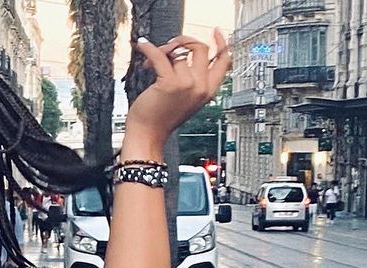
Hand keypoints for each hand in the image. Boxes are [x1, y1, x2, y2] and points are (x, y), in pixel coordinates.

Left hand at [124, 29, 230, 149]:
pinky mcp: (169, 84)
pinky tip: (143, 46)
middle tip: (170, 47)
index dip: (221, 42)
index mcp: (208, 91)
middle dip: (184, 41)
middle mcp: (200, 87)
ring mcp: (186, 85)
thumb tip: (184, 52)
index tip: (215, 32)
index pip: (224, 61)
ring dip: (162, 51)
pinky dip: (149, 48)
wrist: (148, 135)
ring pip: (179, 52)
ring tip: (150, 64)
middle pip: (201, 47)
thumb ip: (192, 79)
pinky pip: (160, 55)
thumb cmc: (161, 119)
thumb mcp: (186, 99)